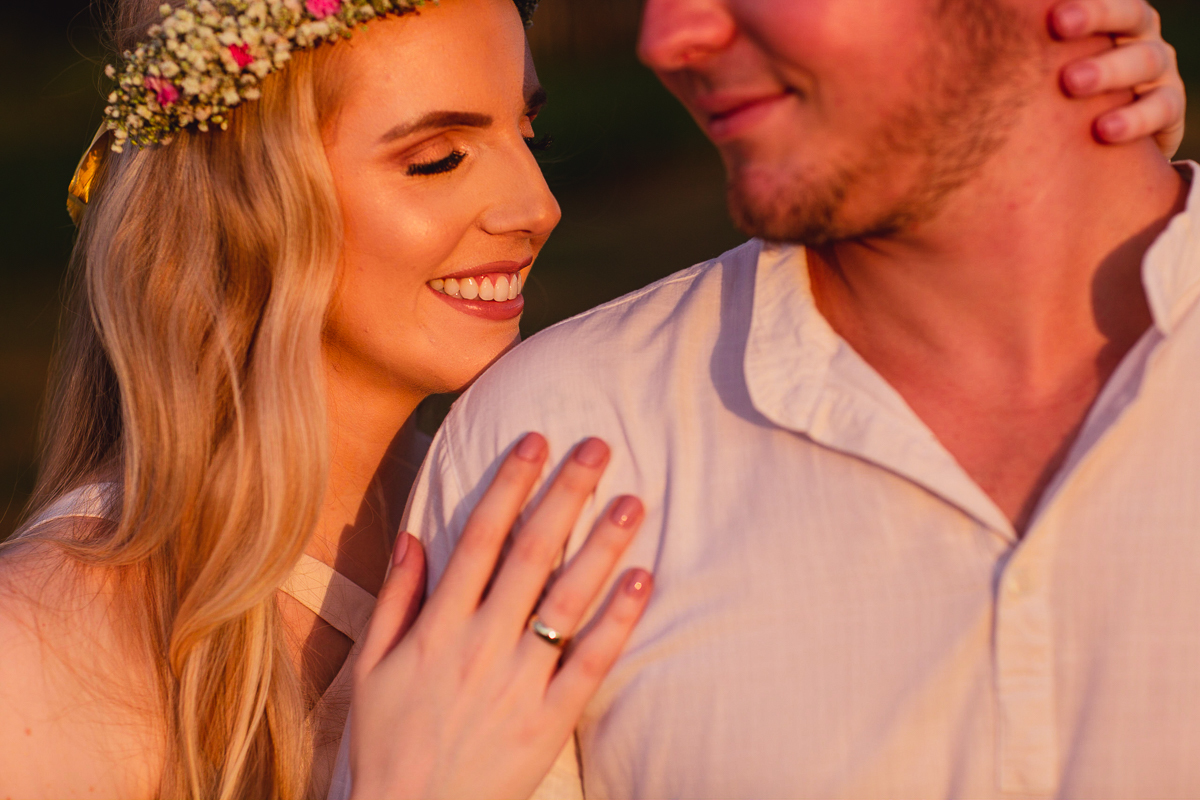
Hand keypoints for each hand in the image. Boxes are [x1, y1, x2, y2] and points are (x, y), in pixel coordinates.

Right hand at [349, 434, 651, 799]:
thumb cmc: (388, 742)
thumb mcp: (372, 668)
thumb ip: (395, 599)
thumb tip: (414, 536)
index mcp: (437, 627)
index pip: (480, 538)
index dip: (509, 484)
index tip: (536, 441)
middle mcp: (480, 644)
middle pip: (532, 555)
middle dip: (565, 495)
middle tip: (598, 446)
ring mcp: (519, 681)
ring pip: (567, 600)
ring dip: (601, 545)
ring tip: (633, 499)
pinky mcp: (550, 718)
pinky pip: (591, 661)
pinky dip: (619, 619)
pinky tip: (643, 578)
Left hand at [1053, 0, 1186, 158]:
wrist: (1099, 143)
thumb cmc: (1057, 97)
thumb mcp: (1051, 67)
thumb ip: (1039, 49)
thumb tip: (969, 4)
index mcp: (1109, 20)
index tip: (1053, 4)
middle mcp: (1138, 37)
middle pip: (1129, 15)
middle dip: (1095, 15)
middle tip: (1059, 22)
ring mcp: (1159, 71)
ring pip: (1145, 59)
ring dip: (1109, 69)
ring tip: (1071, 82)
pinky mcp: (1169, 107)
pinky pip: (1160, 108)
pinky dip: (1133, 119)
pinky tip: (1103, 130)